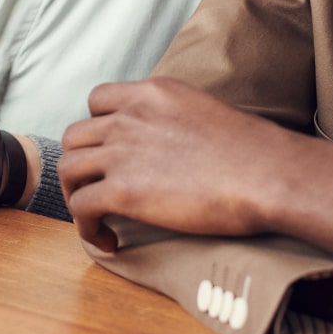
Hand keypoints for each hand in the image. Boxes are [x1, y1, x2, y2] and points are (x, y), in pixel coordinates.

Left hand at [60, 77, 332, 258]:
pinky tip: (107, 240)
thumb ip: (171, 117)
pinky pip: (82, 208)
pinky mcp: (123, 191)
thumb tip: (165, 143)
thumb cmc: (250, 149)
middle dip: (81, 165)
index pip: (97, 99)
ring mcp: (123, 151)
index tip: (109, 153)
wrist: (264, 172)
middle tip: (97, 189)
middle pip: (75, 136)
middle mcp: (129, 116)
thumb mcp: (200, 109)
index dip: (97, 128)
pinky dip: (86, 227)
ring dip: (75, 195)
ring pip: (68, 168)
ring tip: (96, 218)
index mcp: (150, 92)